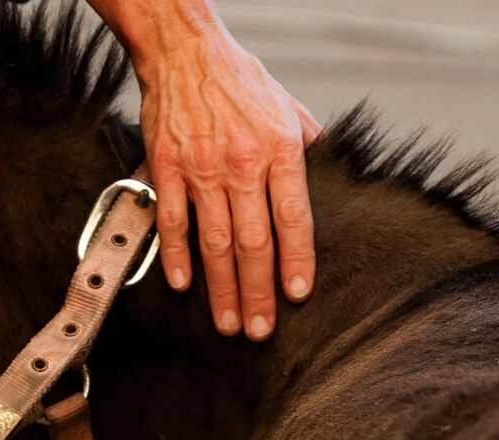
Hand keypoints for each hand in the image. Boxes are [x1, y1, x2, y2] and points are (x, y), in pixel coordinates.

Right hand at [134, 32, 321, 339]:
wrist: (184, 50)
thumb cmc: (239, 80)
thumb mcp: (288, 107)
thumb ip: (309, 147)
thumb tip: (331, 178)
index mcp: (280, 149)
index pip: (293, 217)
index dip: (296, 260)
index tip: (297, 295)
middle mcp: (242, 162)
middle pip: (253, 241)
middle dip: (259, 291)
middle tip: (261, 330)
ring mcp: (201, 167)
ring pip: (214, 241)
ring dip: (222, 288)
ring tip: (229, 322)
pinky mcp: (167, 167)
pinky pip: (173, 221)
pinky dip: (177, 256)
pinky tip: (184, 285)